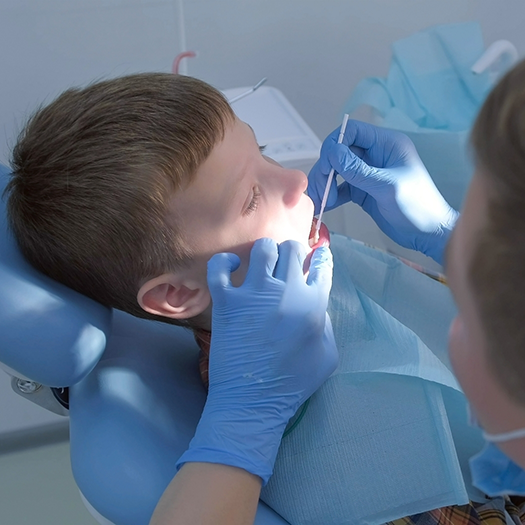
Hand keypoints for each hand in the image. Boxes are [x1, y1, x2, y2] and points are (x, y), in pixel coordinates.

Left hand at [176, 238, 336, 483]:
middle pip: (292, 249)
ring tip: (262, 264)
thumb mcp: (327, 356)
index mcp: (313, 305)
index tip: (316, 256)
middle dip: (292, 251)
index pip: (321, 267)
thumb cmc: (292, 383)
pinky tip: (231, 268)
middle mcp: (286, 292)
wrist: (252, 401)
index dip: (320, 257)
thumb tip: (314, 303)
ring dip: (265, 252)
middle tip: (287, 263)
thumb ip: (326, 324)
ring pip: (262, 249)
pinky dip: (225, 262)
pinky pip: (220, 267)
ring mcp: (254, 294)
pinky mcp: (227, 301)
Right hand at [308, 120, 458, 263]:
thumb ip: (358, 170)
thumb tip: (332, 153)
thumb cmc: (417, 206)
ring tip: (322, 202)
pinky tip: (326, 206)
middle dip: (326, 169)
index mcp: (386, 144)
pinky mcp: (363, 190)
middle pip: (340, 152)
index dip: (334, 145)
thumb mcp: (387, 187)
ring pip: (337, 170)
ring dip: (325, 183)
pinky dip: (331, 195)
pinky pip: (340, 187)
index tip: (326, 166)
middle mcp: (375, 155)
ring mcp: (367, 173)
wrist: (428, 233)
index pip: (352, 131)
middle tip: (321, 190)